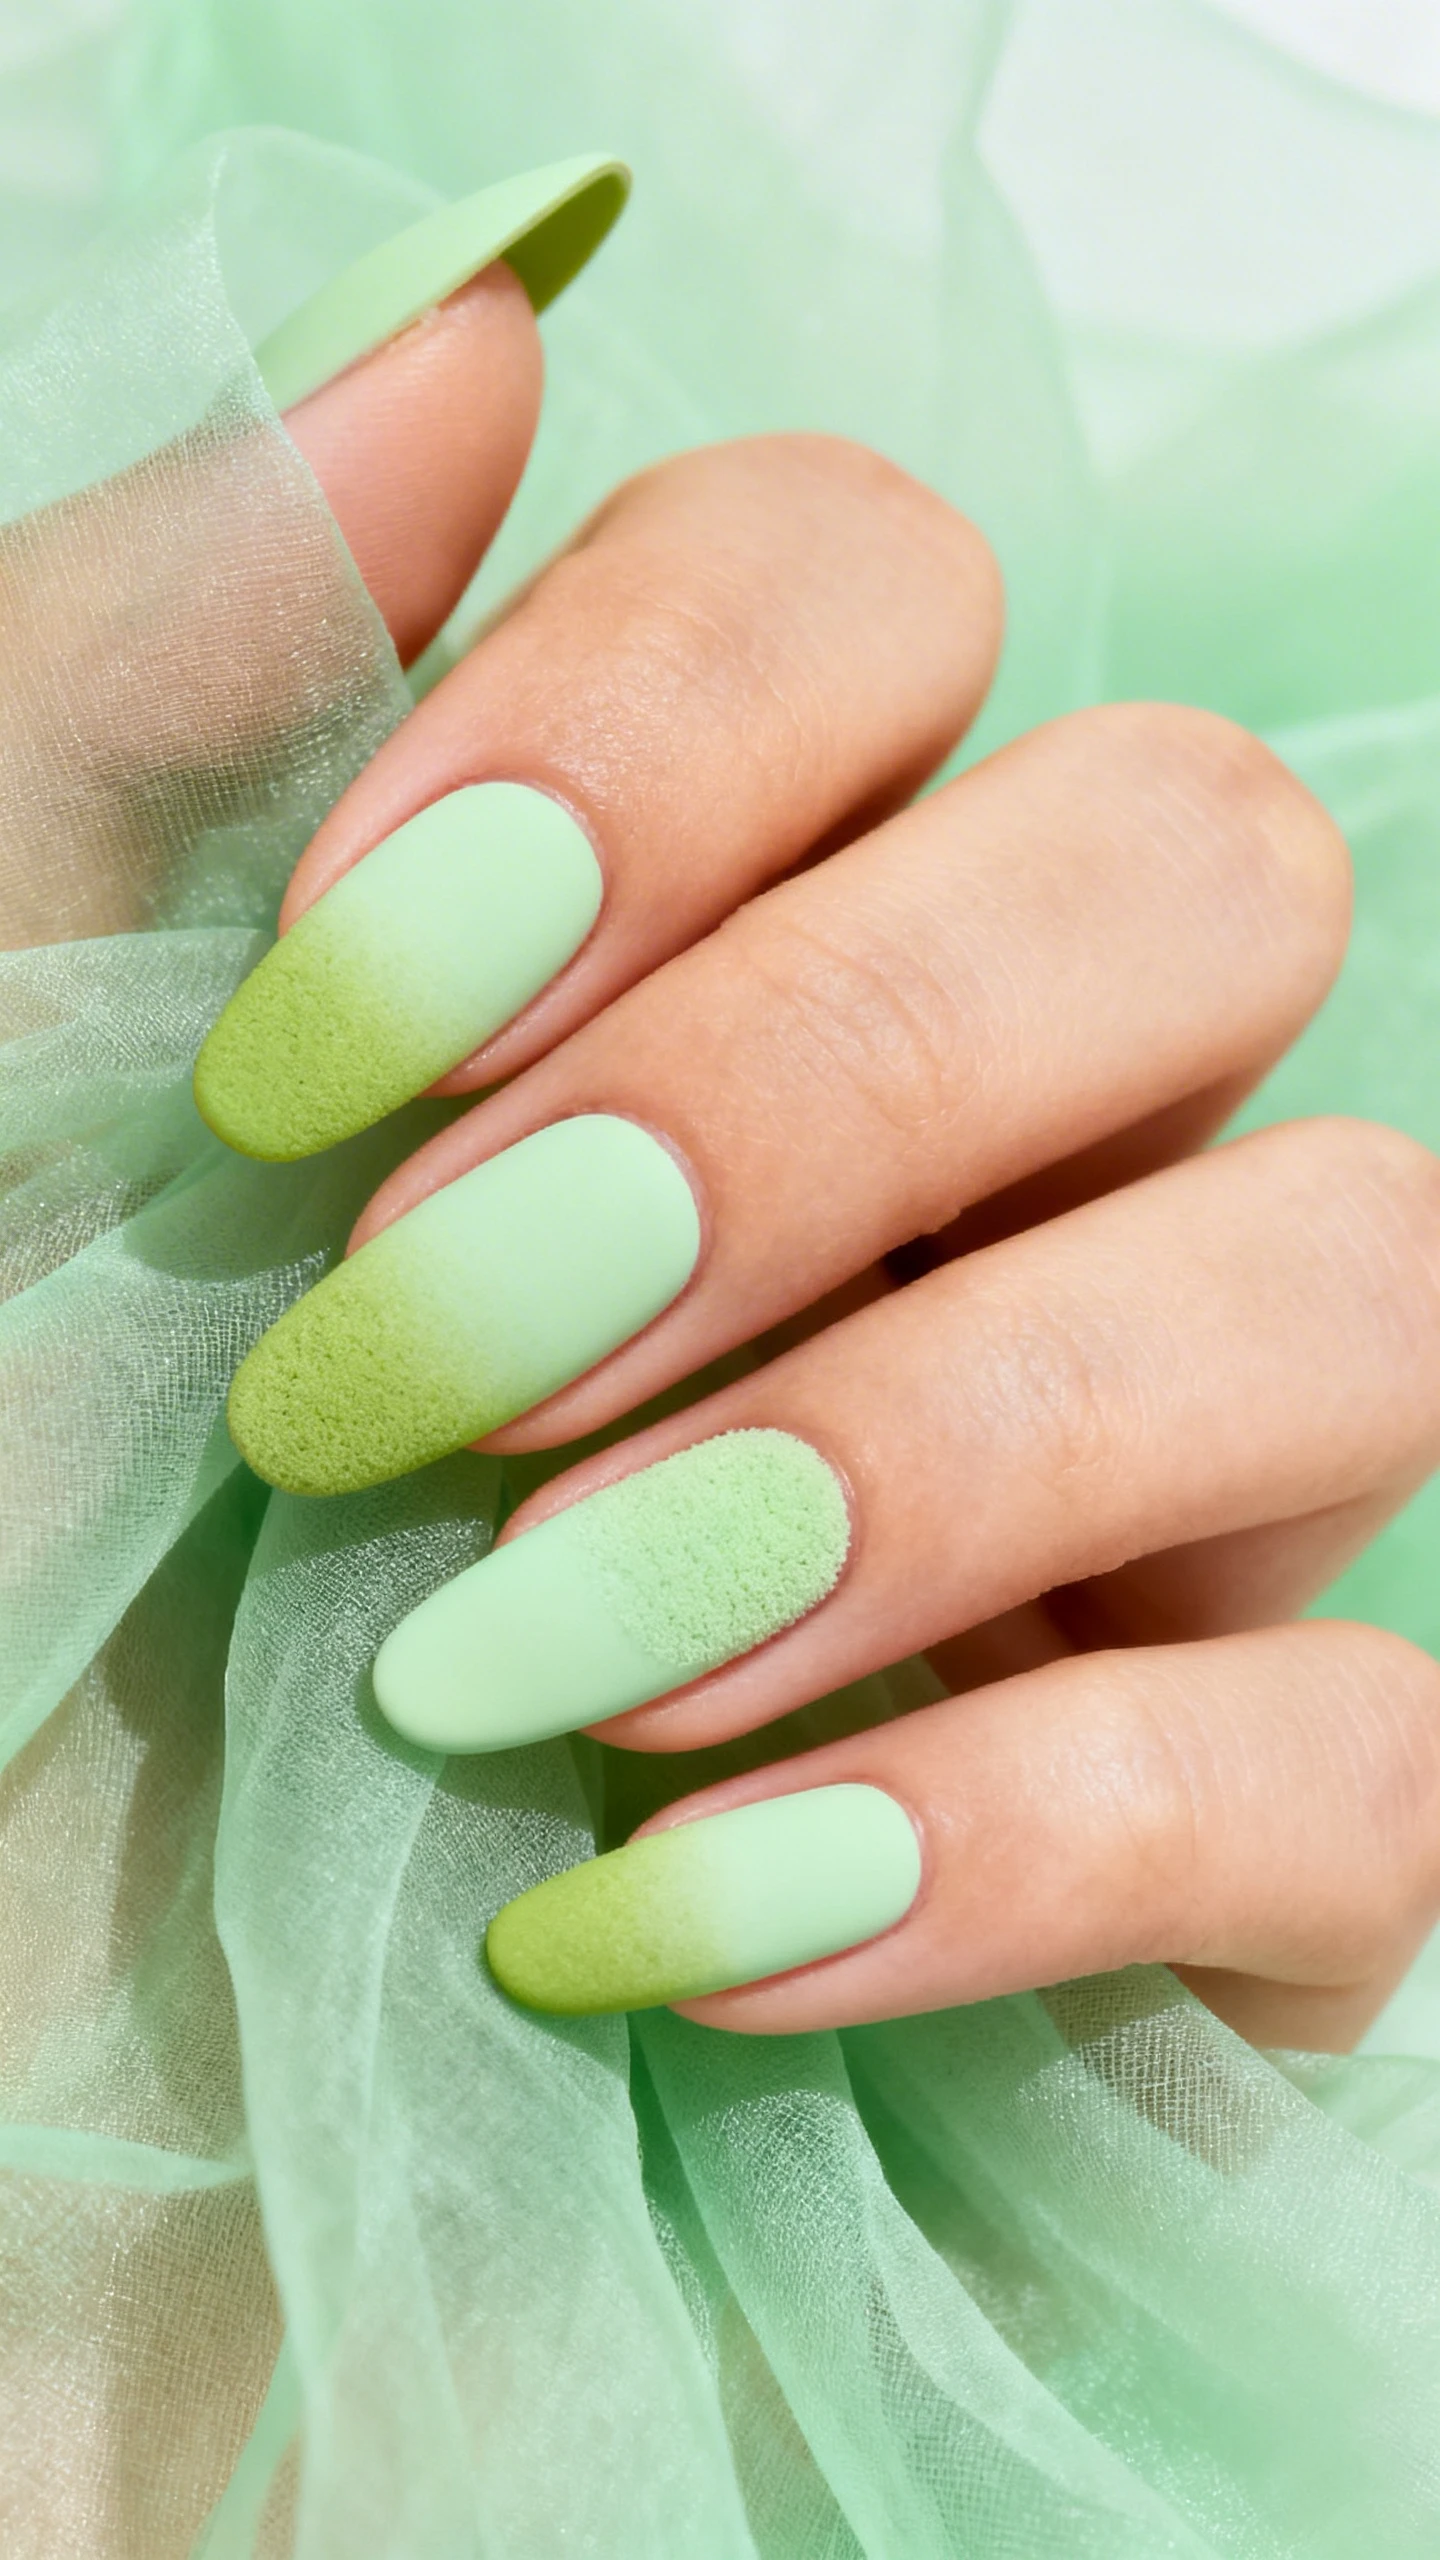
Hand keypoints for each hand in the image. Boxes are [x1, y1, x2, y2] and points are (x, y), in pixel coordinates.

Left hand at [211, 258, 1439, 2048]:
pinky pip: (1379, 1766)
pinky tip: (678, 1921)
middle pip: (1195, 870)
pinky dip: (1045, 1818)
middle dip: (826, 1082)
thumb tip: (468, 319)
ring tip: (534, 1658)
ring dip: (950, 1434)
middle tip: (439, 1347)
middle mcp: (970, 1188)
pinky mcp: (1221, 1882)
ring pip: (1365, 1273)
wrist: (10, 2164)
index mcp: (689, 965)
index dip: (667, 726)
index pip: (888, 598)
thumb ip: (137, 691)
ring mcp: (1131, 1529)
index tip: (330, 1032)